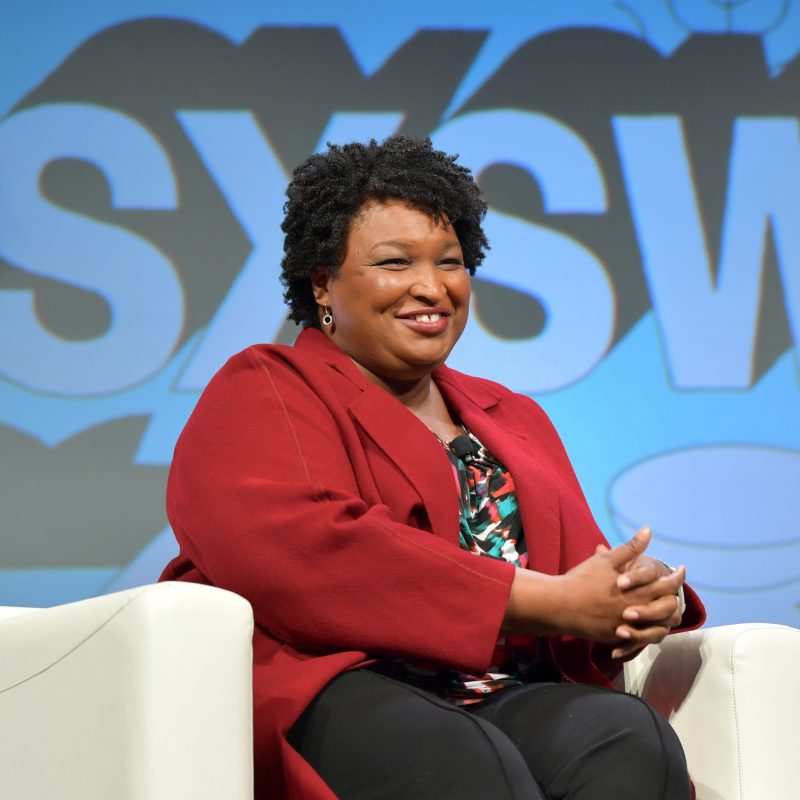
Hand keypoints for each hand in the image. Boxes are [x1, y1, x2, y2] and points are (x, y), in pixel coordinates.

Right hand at [553, 527, 684, 643]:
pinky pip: (639, 639)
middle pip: (667, 607)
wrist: (559, 605)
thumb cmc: (582, 579)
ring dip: (665, 617)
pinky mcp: (616, 637)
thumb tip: (648, 530)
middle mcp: (636, 611)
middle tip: (677, 589)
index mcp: (636, 591)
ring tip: (666, 608)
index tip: (682, 569)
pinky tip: (647, 623)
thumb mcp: (606, 560)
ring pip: (657, 626)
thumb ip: (631, 547)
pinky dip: (646, 631)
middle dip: (675, 597)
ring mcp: (627, 626)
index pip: (667, 585)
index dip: (677, 577)